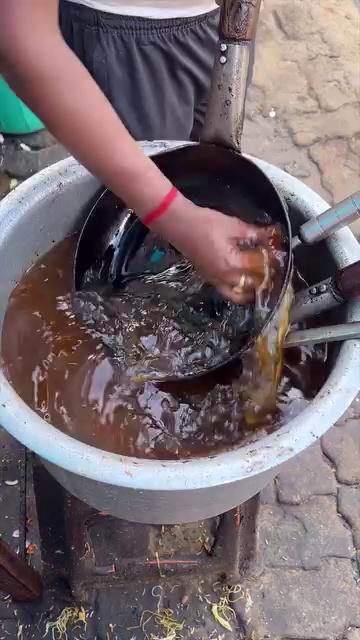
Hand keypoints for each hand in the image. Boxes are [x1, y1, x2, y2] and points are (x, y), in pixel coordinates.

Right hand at [152, 194, 276, 303]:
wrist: (180, 225)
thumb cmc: (206, 223)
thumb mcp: (234, 225)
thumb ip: (254, 234)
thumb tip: (271, 235)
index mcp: (233, 263)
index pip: (260, 267)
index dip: (273, 261)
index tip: (281, 255)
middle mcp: (225, 277)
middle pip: (253, 285)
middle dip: (266, 279)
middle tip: (277, 271)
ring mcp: (216, 280)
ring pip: (239, 295)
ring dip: (253, 291)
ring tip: (263, 284)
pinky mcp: (209, 279)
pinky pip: (228, 292)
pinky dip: (239, 292)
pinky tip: (246, 285)